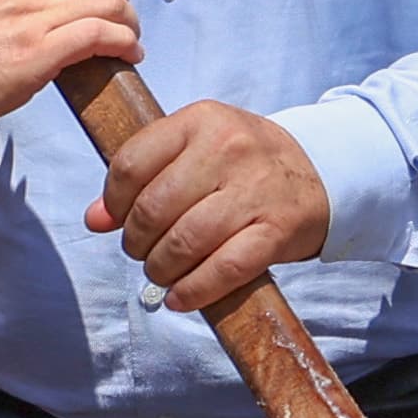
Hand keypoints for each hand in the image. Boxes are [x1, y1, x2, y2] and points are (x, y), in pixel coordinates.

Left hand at [88, 101, 330, 313]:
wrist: (322, 173)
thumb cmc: (247, 163)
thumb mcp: (197, 149)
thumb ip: (146, 175)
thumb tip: (95, 219)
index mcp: (201, 120)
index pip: (131, 164)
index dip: (113, 202)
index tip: (114, 220)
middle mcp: (228, 149)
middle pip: (154, 209)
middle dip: (136, 241)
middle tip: (142, 252)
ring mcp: (254, 190)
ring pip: (184, 242)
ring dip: (161, 269)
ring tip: (161, 273)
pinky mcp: (276, 230)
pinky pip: (223, 269)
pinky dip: (193, 290)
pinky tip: (180, 297)